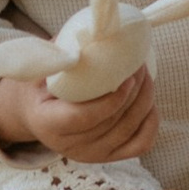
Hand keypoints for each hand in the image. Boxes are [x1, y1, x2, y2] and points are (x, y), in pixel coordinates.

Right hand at [0, 63, 160, 161]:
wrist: (37, 113)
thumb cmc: (41, 85)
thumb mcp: (41, 68)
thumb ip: (61, 54)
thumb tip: (91, 32)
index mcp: (47, 123)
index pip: (82, 118)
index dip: (109, 101)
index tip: (126, 79)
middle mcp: (69, 146)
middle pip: (112, 122)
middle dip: (134, 92)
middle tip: (140, 65)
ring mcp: (91, 155)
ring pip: (130, 130)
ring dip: (145, 101)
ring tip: (145, 76)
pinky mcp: (109, 157)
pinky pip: (141, 143)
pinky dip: (151, 122)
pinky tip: (149, 102)